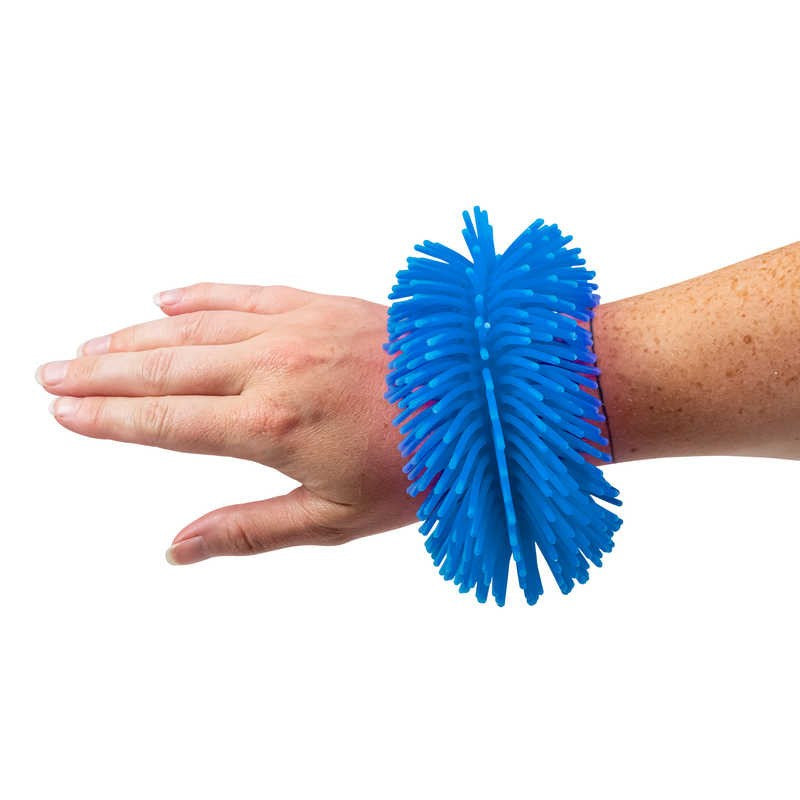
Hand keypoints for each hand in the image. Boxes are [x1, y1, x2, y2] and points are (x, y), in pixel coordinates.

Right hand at [36, 284, 419, 563]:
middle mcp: (273, 367)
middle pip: (165, 368)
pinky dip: (200, 295)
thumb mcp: (336, 519)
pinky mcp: (320, 303)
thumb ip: (249, 530)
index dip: (108, 419)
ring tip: (92, 346)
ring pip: (194, 327)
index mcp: (273, 426)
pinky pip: (244, 292)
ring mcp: (295, 327)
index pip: (166, 421)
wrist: (487, 399)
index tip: (61, 412)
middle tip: (51, 374)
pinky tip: (164, 298)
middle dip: (101, 374)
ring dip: (136, 337)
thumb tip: (177, 548)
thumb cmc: (419, 464)